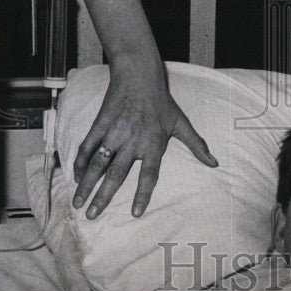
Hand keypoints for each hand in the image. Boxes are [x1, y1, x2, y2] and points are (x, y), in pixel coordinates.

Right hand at [72, 55, 217, 218]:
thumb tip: (215, 163)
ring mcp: (114, 133)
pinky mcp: (100, 124)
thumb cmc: (162, 101)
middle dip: (103, 196)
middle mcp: (132, 141)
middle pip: (116, 173)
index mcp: (153, 143)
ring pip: (98, 163)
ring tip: (77, 203)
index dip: (142, 194)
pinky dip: (81, 162)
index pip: (148, 174)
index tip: (135, 213)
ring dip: (86, 184)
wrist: (139, 75)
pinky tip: (76, 176)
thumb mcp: (181, 123)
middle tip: (92, 215)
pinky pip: (88, 146)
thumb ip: (196, 145)